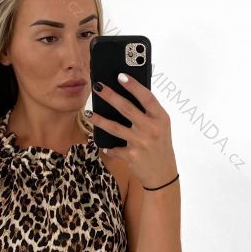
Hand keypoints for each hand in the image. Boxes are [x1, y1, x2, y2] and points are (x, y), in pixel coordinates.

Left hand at [89, 74, 177, 188]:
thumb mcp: (161, 128)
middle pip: (126, 108)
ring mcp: (141, 142)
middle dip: (110, 96)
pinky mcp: (131, 155)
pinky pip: (114, 148)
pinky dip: (109, 147)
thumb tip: (127, 96)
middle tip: (98, 87)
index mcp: (161, 118)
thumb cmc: (160, 146)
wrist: (162, 174)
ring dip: (99, 120)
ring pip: (114, 127)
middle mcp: (151, 129)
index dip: (133, 86)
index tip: (120, 76)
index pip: (147, 97)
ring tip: (88, 113)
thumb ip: (149, 114)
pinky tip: (105, 145)